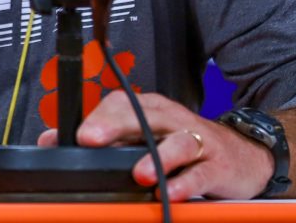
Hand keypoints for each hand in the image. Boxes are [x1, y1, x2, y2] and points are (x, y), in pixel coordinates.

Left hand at [37, 90, 273, 201]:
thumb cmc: (187, 144)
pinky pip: (200, 173)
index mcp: (152, 111)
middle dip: (115, 127)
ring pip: (177, 143)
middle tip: (91, 141)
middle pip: (144, 116)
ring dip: (156, 157)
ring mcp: (197, 142)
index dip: (98, 117)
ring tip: (138, 173)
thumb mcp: (145, 135)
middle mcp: (173, 120)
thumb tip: (50, 140)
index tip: (77, 135)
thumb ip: (103, 137)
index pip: (121, 104)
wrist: (245, 155)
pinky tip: (172, 192)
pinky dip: (186, 183)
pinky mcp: (217, 166)